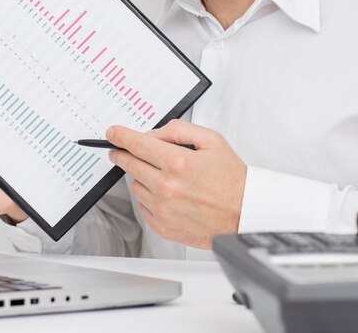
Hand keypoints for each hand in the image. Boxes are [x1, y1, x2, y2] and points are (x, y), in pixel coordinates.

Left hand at [106, 119, 245, 248]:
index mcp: (178, 163)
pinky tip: (168, 194)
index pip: (138, 144)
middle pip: (130, 164)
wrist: (245, 215)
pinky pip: (143, 206)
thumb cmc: (232, 180)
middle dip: (123, 153)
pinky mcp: (163, 226)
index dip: (121, 136)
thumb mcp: (211, 140)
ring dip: (142, 176)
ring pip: (135, 185)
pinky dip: (150, 197)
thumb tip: (154, 133)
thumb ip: (179, 130)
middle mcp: (168, 187)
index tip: (112, 133)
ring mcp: (163, 209)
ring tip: (165, 176)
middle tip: (122, 150)